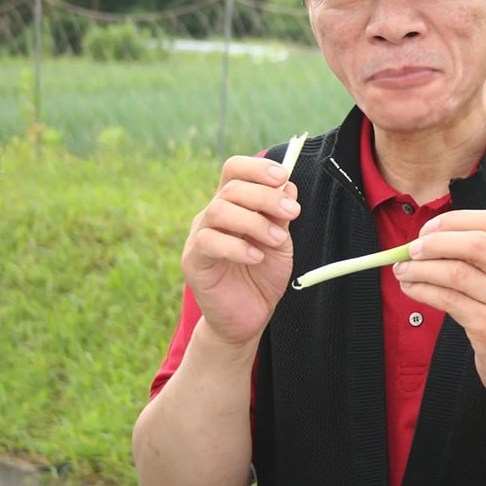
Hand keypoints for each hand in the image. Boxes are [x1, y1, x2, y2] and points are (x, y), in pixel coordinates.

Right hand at [181, 155, 300, 348]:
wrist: (247, 317)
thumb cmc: (261, 276)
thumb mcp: (279, 242)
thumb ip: (281, 215)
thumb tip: (288, 186)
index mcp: (233, 205)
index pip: (234, 170)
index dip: (257, 168)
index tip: (283, 176)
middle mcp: (212, 215)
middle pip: (231, 188)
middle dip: (266, 196)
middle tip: (292, 211)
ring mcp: (199, 236)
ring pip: (219, 210)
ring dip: (255, 222)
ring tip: (278, 240)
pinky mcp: (193, 261)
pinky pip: (209, 242)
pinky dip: (237, 247)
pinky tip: (257, 258)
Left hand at [392, 210, 485, 403]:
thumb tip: (431, 239)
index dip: (456, 220)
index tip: (429, 228)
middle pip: (475, 244)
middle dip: (436, 242)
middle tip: (411, 249)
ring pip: (456, 273)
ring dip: (421, 268)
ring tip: (402, 270)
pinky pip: (448, 300)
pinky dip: (422, 290)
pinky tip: (411, 288)